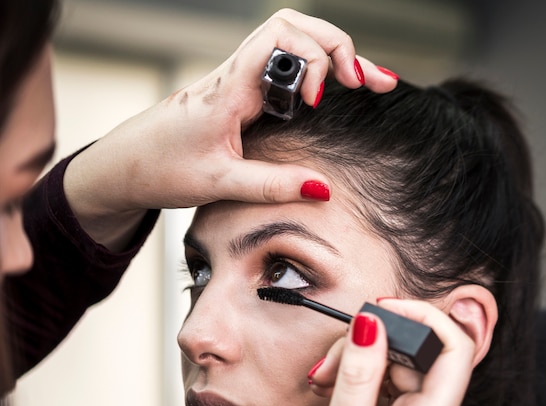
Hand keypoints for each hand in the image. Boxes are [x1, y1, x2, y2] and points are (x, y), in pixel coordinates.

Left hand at [63, 8, 398, 249]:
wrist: (125, 165)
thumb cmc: (161, 168)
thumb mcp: (219, 184)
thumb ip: (271, 185)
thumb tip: (323, 188)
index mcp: (229, 88)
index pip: (279, 38)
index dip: (311, 59)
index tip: (318, 102)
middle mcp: (236, 75)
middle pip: (295, 27)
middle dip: (338, 47)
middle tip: (368, 82)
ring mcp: (240, 81)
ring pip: (293, 43)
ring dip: (333, 56)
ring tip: (369, 82)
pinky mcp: (243, 94)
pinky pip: (285, 69)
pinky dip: (318, 74)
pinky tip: (337, 92)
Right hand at [297, 299, 474, 405]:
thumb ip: (358, 376)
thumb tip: (370, 322)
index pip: (455, 351)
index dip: (426, 318)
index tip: (385, 308)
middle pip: (418, 357)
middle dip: (375, 345)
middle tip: (333, 361)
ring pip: (399, 371)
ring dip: (362, 364)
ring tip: (325, 379)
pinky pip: (389, 391)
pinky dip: (362, 382)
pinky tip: (335, 388)